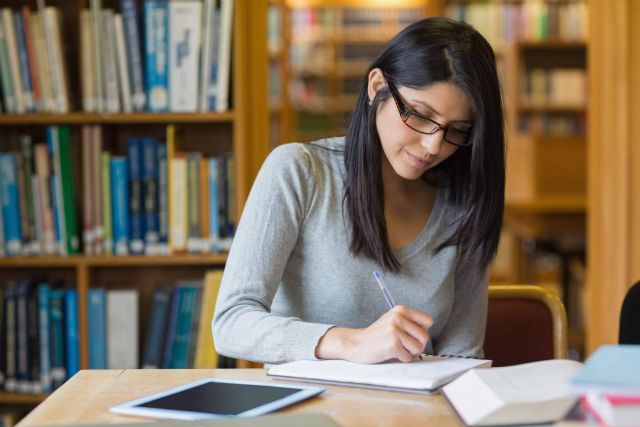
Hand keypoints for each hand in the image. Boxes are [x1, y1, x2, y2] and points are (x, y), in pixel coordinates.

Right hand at [315, 305, 432, 363]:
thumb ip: (410, 323)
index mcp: (401, 310)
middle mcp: (398, 317)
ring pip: (418, 348)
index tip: (410, 335)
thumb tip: (428, 333)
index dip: (421, 332)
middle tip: (403, 346)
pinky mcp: (392, 344)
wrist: (356, 344)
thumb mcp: (393, 321)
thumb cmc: (377, 336)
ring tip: (396, 349)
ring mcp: (395, 330)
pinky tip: (389, 353)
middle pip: (425, 337)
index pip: (428, 321)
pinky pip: (408, 357)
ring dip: (409, 353)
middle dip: (416, 345)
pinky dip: (401, 359)